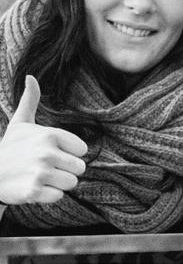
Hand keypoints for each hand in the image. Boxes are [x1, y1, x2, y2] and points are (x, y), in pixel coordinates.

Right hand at [0, 76, 87, 203]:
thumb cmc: (9, 148)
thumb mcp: (20, 123)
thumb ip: (30, 100)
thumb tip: (31, 76)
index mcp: (50, 135)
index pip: (82, 150)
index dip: (69, 154)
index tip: (52, 154)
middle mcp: (47, 152)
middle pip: (80, 168)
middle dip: (66, 170)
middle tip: (46, 168)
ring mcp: (40, 172)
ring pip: (72, 183)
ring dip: (58, 184)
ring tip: (40, 178)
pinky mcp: (34, 191)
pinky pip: (59, 196)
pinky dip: (48, 195)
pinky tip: (35, 188)